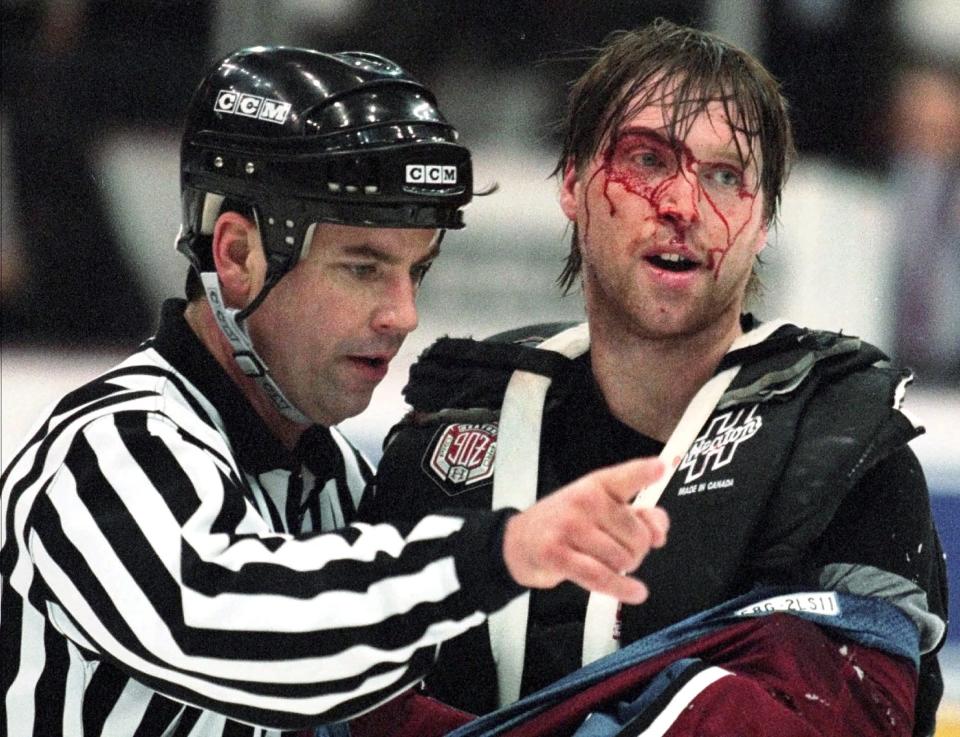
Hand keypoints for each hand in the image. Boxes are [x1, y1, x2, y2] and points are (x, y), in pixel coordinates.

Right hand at [502, 457, 668, 603]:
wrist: (520, 542)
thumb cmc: (566, 524)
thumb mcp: (600, 510)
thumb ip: (639, 515)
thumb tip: (658, 532)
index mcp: (598, 485)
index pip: (625, 477)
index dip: (644, 472)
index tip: (660, 467)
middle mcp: (584, 500)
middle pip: (638, 536)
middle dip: (637, 551)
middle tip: (618, 550)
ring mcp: (569, 526)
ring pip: (622, 559)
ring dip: (622, 570)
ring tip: (606, 563)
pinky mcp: (557, 554)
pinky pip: (600, 576)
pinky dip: (621, 587)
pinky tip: (636, 592)